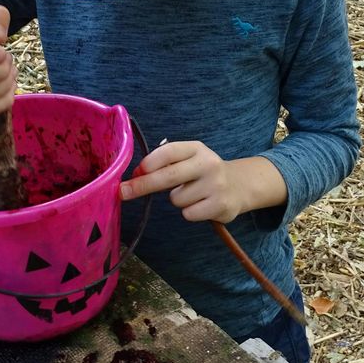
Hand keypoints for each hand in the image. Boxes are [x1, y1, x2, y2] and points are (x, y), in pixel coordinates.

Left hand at [119, 141, 243, 223]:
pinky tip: (201, 205)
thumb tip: (135, 176)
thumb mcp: (189, 159)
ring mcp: (216, 185)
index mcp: (196, 148)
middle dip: (142, 185)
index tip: (134, 173)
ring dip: (177, 200)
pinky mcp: (220, 205)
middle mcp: (208, 163)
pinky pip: (188, 213)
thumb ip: (166, 164)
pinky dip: (189, 212)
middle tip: (123, 192)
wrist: (240, 185)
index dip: (149, 163)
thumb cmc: (203, 172)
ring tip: (192, 194)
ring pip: (177, 199)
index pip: (169, 152)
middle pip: (168, 176)